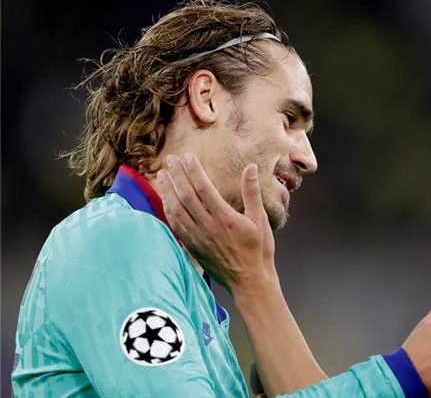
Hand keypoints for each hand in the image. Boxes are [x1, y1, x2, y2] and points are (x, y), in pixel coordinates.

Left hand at [156, 153, 276, 294]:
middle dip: (177, 176)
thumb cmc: (259, 250)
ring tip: (162, 175)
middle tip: (170, 159)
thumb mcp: (260, 220)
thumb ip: (252, 193)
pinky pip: (175, 226)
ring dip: (168, 191)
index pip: (204, 189)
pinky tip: (165, 200)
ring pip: (176, 210)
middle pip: (186, 196)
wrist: (250, 281)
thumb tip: (250, 167)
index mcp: (226, 219)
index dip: (194, 171)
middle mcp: (208, 227)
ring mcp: (198, 238)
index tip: (188, 156)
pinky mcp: (193, 247)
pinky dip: (168, 210)